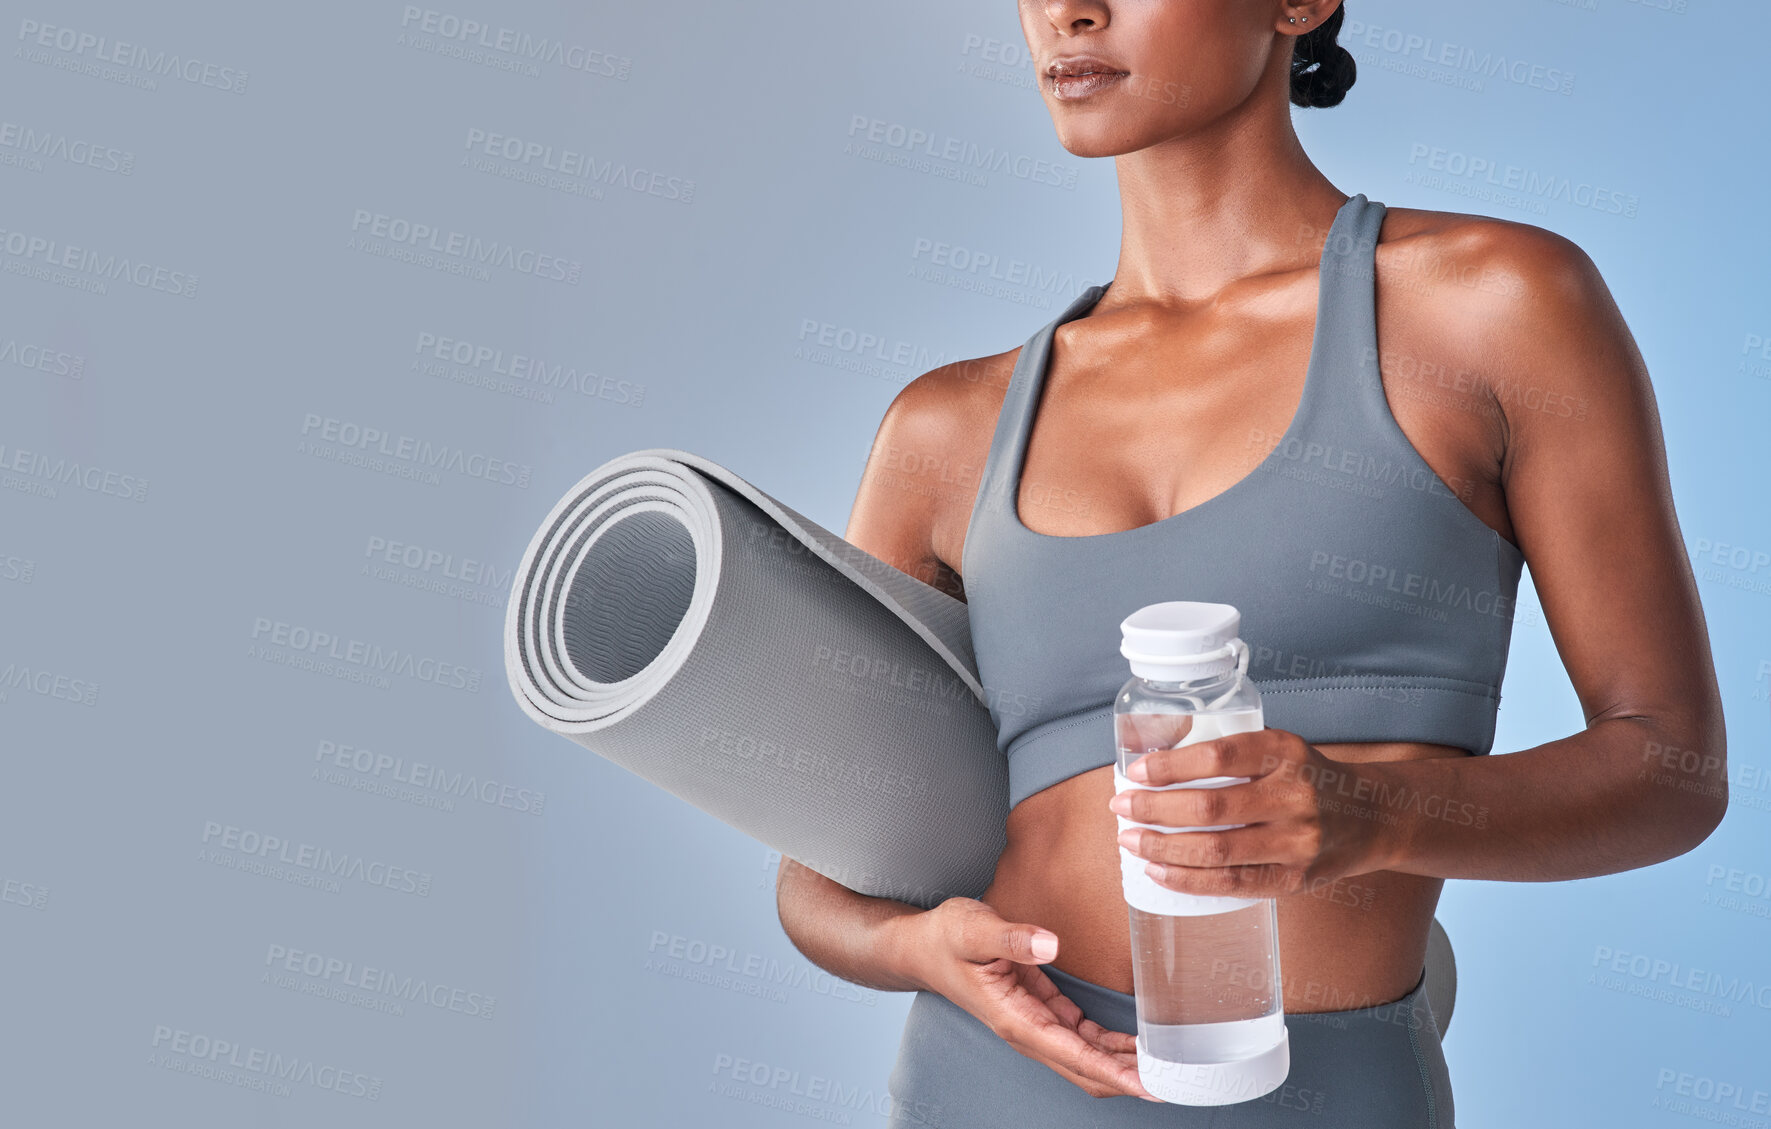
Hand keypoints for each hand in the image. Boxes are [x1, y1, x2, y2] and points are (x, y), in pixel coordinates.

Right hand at [893, 897, 1160, 1101]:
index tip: (1150, 1083)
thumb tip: (1047, 943)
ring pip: (1088, 1058)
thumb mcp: (971, 928)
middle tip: (1176, 1078)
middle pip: (1088, 1070)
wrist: (921, 947)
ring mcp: (1035, 1025)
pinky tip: (1136, 1042)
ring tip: (1166, 1063)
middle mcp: (1028, 1031)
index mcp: (1015, 1020)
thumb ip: (1010, 937)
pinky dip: (1110, 1045)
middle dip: (1130, 1078)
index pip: (1076, 1056)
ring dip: (1124, 1064)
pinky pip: (1083, 1038)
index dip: (1116, 1073)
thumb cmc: (944, 939)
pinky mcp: (1042, 1011)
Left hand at [1107, 727, 1395, 898]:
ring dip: (1162, 848)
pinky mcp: (1295, 879)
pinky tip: (1159, 872)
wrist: (1372, 816)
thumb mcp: (1280, 748)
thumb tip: (1152, 767)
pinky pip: (1232, 884)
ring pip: (1216, 850)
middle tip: (1121, 807)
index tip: (1136, 771)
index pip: (1219, 756)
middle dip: (1154, 809)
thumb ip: (1231, 754)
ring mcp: (1297, 842)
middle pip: (1210, 807)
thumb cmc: (1307, 777)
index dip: (1171, 766)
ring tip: (1130, 841)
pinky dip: (1188, 880)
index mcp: (1286, 752)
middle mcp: (1294, 796)